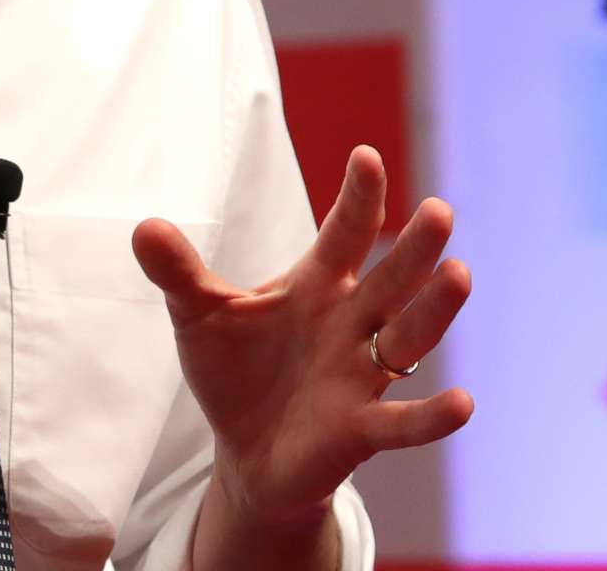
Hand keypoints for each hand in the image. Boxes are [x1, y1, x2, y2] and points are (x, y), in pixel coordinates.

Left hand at [132, 146, 472, 528]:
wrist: (246, 451)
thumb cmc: (235, 371)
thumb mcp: (198, 315)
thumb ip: (178, 272)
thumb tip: (143, 227)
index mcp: (317, 285)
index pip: (345, 234)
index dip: (357, 198)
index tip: (365, 156)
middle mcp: (350, 323)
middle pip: (389, 280)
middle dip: (414, 248)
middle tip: (439, 210)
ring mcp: (361, 375)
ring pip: (407, 338)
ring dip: (434, 311)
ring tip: (460, 275)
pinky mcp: (360, 430)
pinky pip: (403, 423)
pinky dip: (432, 417)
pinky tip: (462, 404)